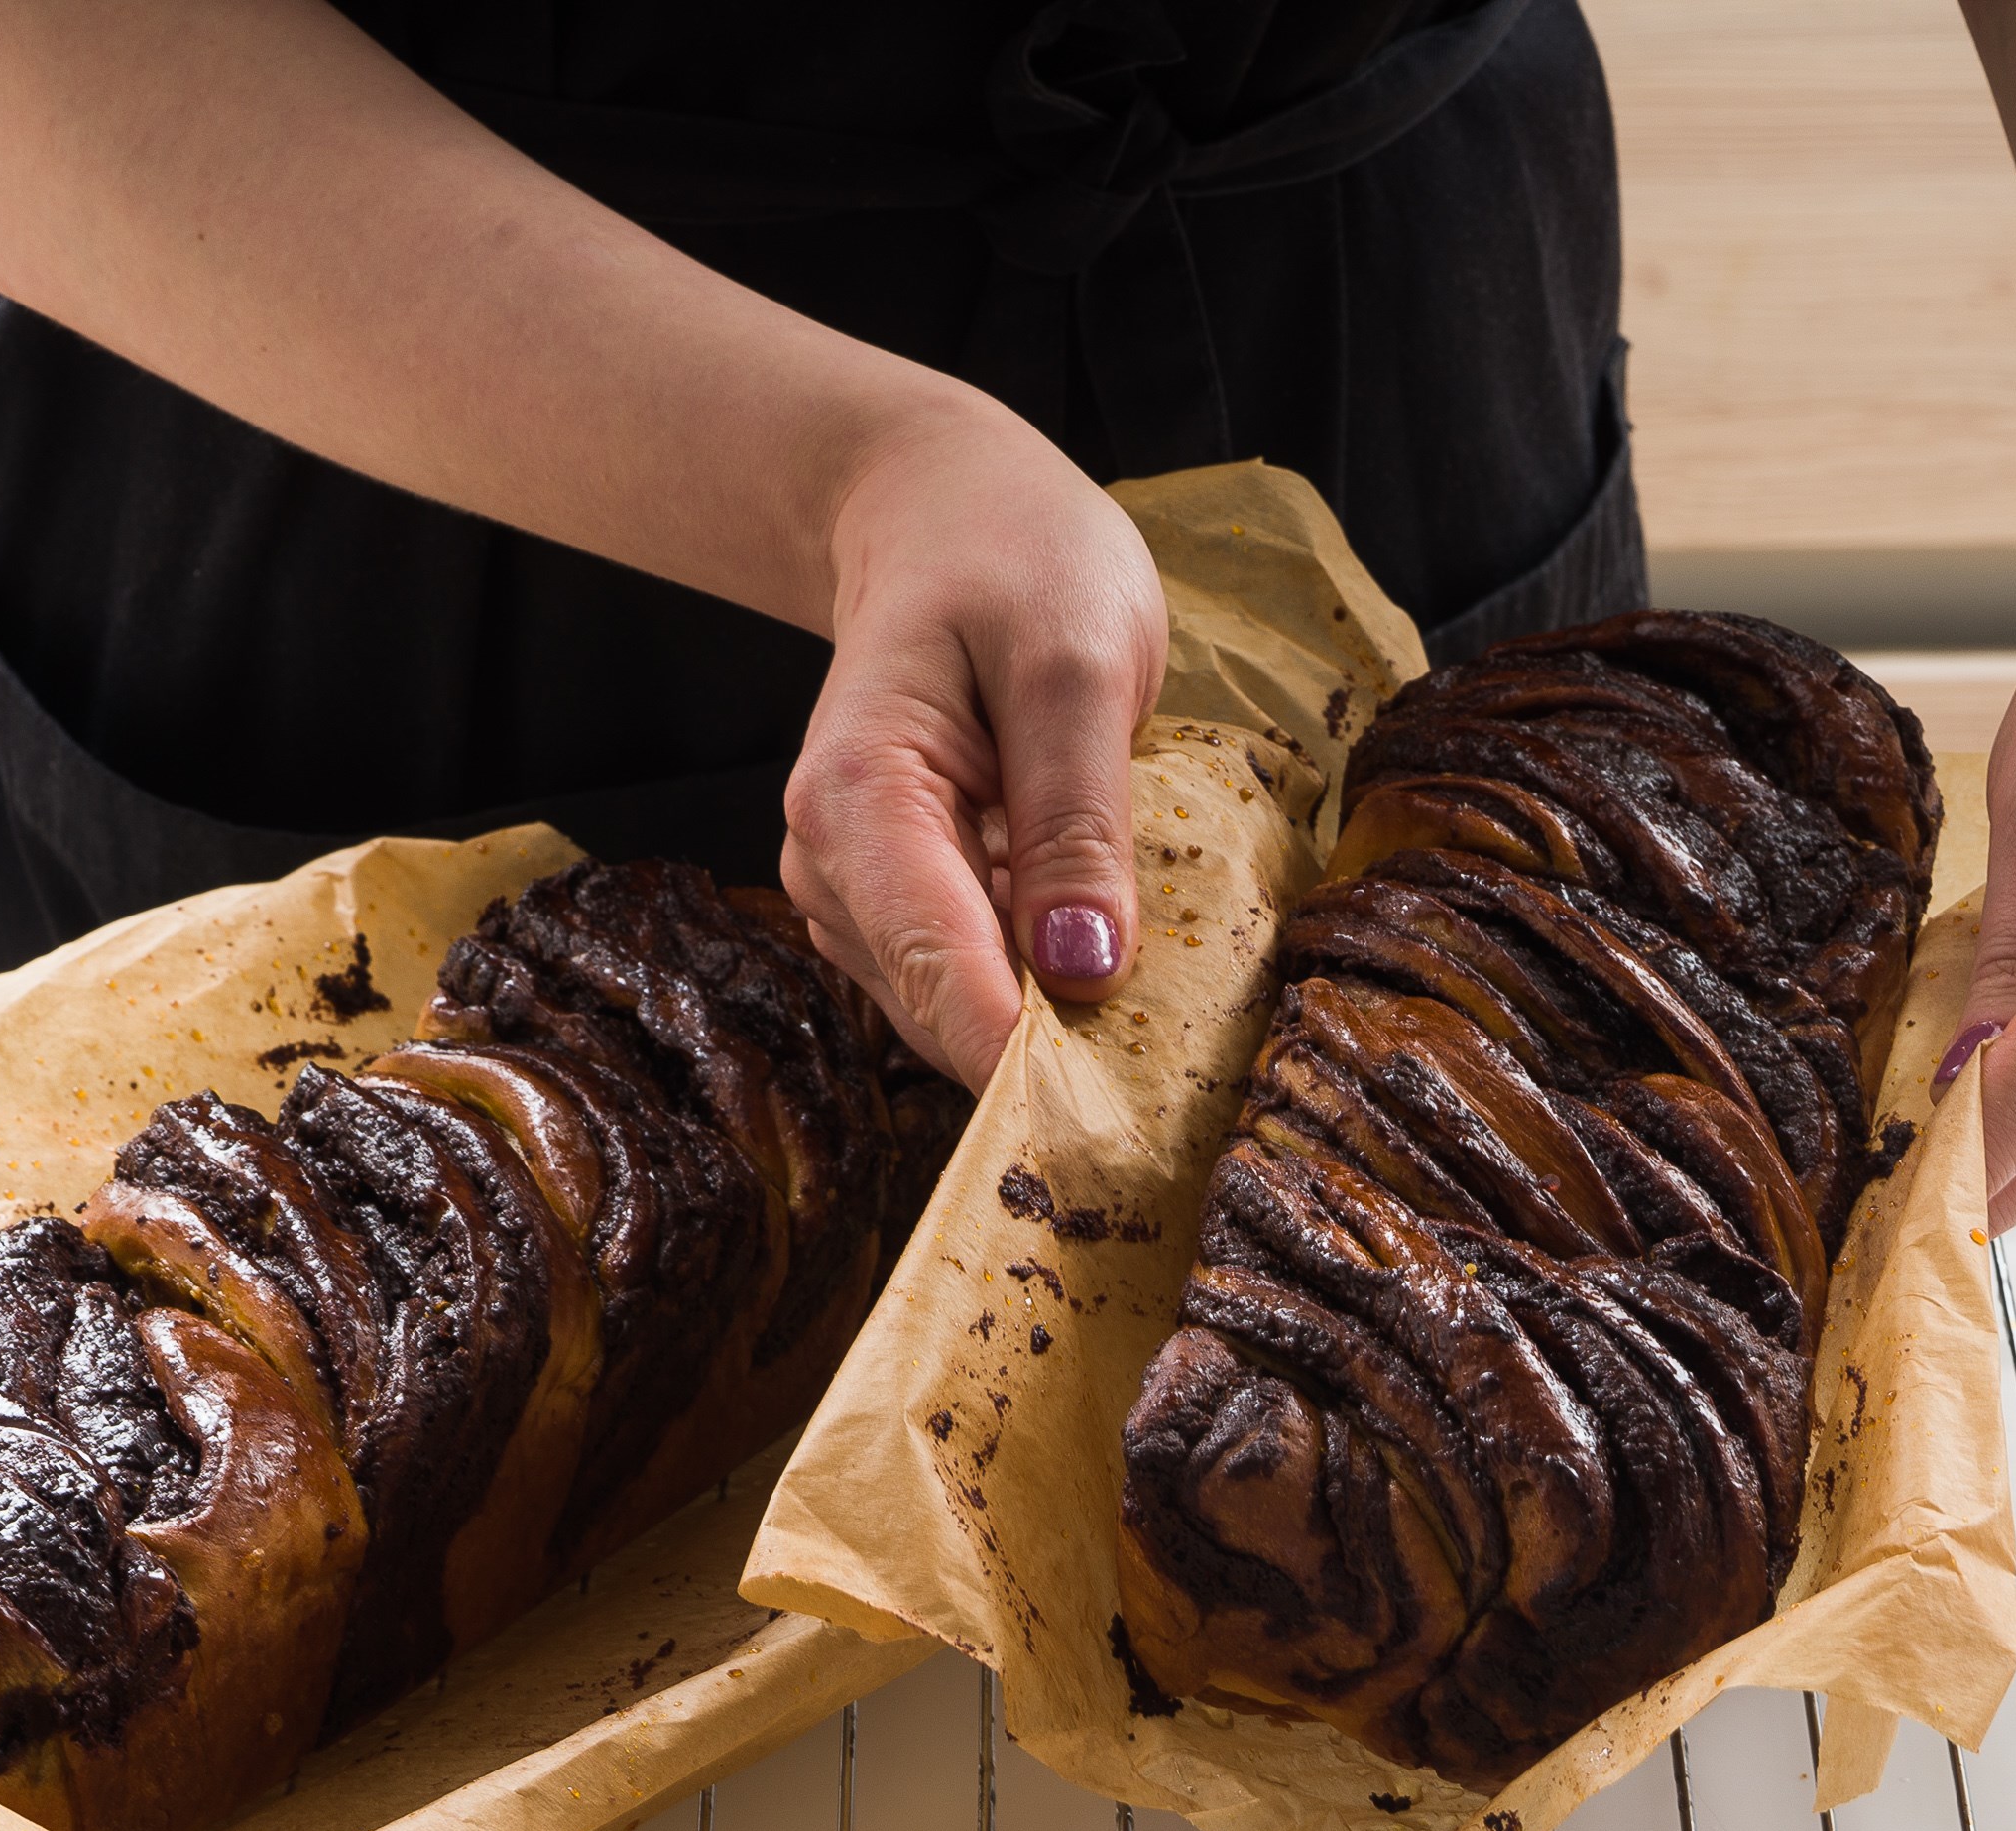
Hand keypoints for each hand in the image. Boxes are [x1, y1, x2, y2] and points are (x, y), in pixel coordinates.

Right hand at [780, 393, 1166, 1085]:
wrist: (939, 514)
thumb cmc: (1010, 557)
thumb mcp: (1078, 662)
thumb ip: (1079, 821)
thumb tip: (1083, 976)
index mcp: (858, 806)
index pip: (944, 978)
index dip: (1033, 1068)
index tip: (1126, 1130)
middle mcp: (832, 872)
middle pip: (948, 1016)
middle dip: (1058, 1053)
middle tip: (1182, 1060)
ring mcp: (859, 899)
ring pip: (964, 1014)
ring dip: (1059, 1020)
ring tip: (1156, 978)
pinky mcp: (899, 909)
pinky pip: (978, 982)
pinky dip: (1047, 983)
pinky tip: (1104, 936)